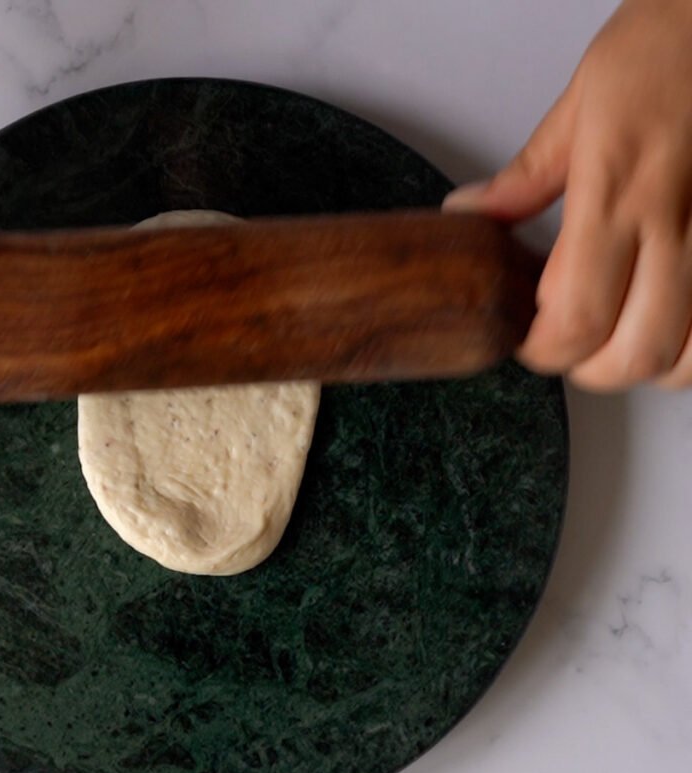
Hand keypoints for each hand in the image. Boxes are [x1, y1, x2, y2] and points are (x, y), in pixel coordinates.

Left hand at [444, 0, 691, 390]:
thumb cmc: (682, 33)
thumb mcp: (586, 97)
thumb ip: (527, 175)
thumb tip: (472, 214)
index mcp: (620, 192)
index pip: (575, 321)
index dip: (546, 350)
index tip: (531, 340)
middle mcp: (681, 222)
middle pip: (634, 356)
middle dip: (592, 368)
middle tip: (575, 345)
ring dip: (652, 364)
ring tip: (627, 336)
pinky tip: (677, 322)